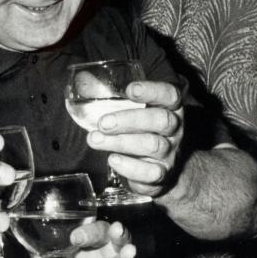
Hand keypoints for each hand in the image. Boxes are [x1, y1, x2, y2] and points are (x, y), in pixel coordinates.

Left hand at [30, 221, 135, 257]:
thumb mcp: (42, 253)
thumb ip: (35, 239)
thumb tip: (11, 220)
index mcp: (89, 244)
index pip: (97, 231)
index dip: (90, 231)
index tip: (75, 237)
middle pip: (117, 245)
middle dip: (119, 236)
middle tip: (117, 229)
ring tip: (130, 251)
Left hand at [88, 80, 183, 196]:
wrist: (162, 170)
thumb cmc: (141, 132)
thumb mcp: (133, 113)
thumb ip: (111, 98)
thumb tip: (82, 81)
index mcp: (169, 108)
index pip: (169, 95)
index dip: (152, 91)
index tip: (130, 90)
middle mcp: (174, 130)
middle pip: (161, 120)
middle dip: (129, 119)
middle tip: (103, 123)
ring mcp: (170, 154)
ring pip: (153, 145)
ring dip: (121, 142)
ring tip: (94, 140)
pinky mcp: (161, 175)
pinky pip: (151, 173)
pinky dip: (130, 167)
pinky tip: (113, 160)